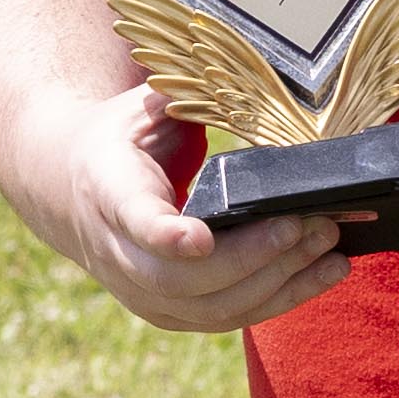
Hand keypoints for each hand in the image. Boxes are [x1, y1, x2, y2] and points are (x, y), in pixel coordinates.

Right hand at [0, 78, 338, 335]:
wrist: (68, 189)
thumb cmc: (119, 140)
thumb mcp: (139, 108)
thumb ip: (185, 99)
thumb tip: (246, 81)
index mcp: (108, 190)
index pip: (135, 221)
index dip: (166, 236)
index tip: (200, 240)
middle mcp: (119, 253)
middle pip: (186, 279)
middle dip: (254, 256)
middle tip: (309, 224)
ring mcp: (144, 293)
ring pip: (215, 308)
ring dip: (280, 280)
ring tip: (329, 245)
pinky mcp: (172, 313)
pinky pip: (231, 317)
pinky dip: (283, 297)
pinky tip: (326, 271)